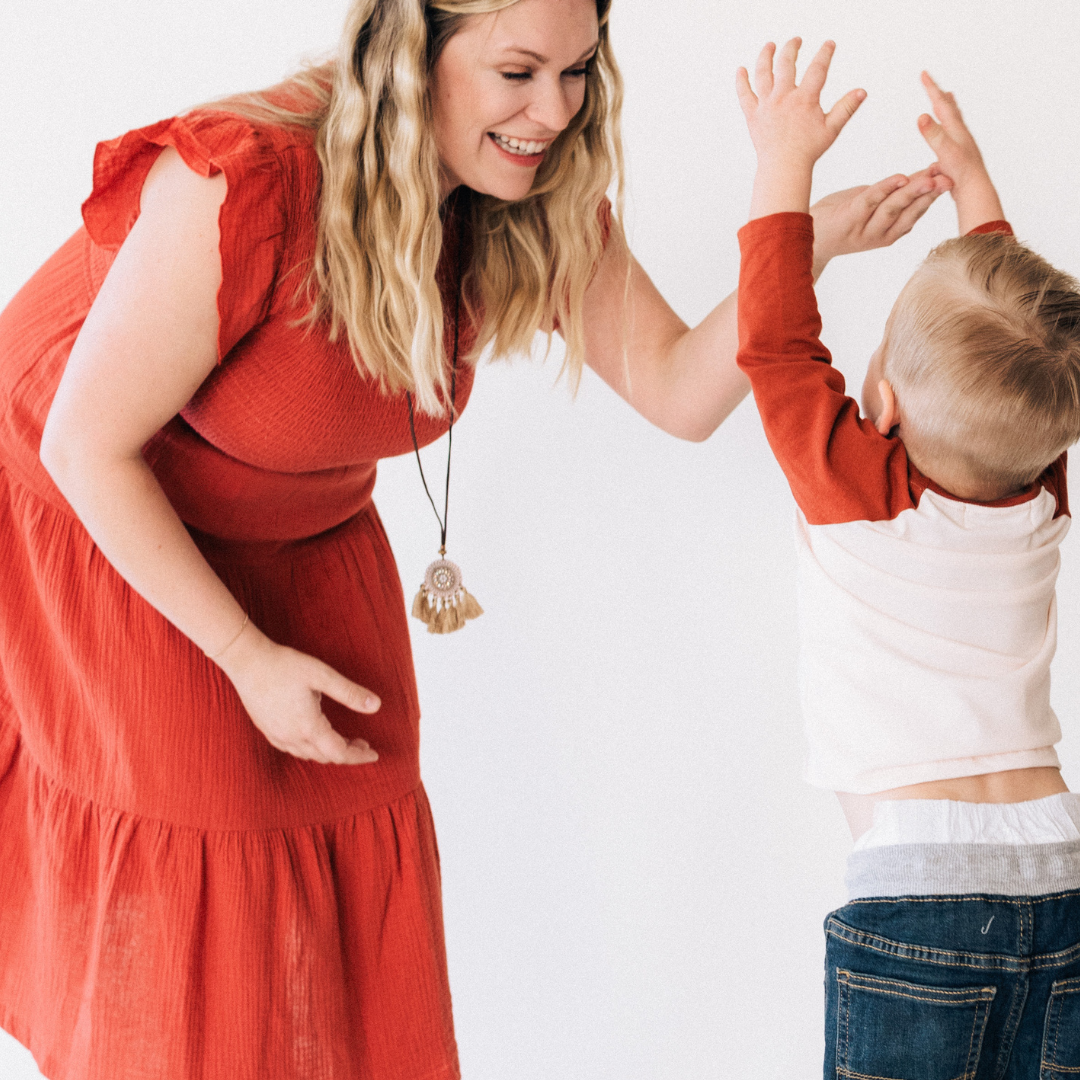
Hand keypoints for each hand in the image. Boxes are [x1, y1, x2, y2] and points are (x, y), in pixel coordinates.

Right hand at [216, 622, 380, 763]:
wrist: (247, 661)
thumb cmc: (285, 665)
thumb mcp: (323, 675)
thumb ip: (350, 693)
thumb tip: (377, 706)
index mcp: (308, 727)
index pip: (339, 753)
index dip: (359, 756)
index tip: (374, 755)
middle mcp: (291, 737)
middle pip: (325, 757)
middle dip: (347, 754)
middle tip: (363, 744)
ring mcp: (277, 736)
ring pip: (309, 755)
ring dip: (329, 752)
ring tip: (344, 740)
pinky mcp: (267, 730)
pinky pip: (294, 749)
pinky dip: (311, 749)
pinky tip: (315, 737)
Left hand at [737, 39, 865, 216]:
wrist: (783, 168)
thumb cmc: (808, 151)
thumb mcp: (831, 128)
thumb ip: (846, 108)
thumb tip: (862, 92)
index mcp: (804, 99)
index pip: (817, 68)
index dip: (825, 53)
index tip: (829, 44)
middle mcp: (783, 98)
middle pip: (786, 63)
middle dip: (792, 48)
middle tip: (796, 41)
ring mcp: (766, 105)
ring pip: (763, 73)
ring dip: (766, 56)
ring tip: (770, 46)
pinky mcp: (753, 115)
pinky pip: (744, 94)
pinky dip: (741, 81)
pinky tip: (741, 69)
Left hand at [810, 165, 951, 276]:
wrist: (804, 237)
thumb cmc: (838, 217)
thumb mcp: (869, 205)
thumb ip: (890, 195)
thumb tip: (917, 178)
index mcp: (890, 232)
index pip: (917, 211)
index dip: (934, 195)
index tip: (953, 176)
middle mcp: (880, 234)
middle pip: (911, 211)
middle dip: (932, 194)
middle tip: (951, 178)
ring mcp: (865, 230)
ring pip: (894, 208)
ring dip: (914, 192)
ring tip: (932, 178)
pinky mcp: (849, 221)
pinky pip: (870, 202)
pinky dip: (886, 189)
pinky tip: (899, 178)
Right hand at [917, 72, 1003, 232]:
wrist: (974, 190)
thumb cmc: (960, 173)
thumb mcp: (944, 152)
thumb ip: (933, 134)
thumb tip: (922, 115)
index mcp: (955, 129)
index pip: (941, 103)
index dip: (931, 88)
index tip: (923, 74)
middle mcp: (960, 133)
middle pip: (949, 108)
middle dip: (939, 95)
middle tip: (933, 84)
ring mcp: (960, 143)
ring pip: (953, 120)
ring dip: (946, 109)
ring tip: (946, 101)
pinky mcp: (959, 155)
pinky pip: (950, 135)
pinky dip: (946, 127)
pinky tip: (946, 134)